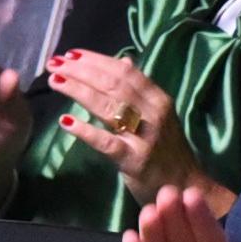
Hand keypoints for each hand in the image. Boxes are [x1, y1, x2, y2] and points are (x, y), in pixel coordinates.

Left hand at [45, 49, 221, 210]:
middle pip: (114, 85)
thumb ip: (140, 89)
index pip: (125, 72)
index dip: (97, 60)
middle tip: (55, 63)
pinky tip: (65, 121)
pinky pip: (106, 142)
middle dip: (81, 70)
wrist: (185, 188)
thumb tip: (122, 61)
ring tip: (55, 81)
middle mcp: (154, 113)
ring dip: (78, 90)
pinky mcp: (135, 160)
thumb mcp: (158, 114)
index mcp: (159, 99)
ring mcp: (145, 137)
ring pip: (108, 107)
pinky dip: (85, 130)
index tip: (71, 54)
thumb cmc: (167, 151)